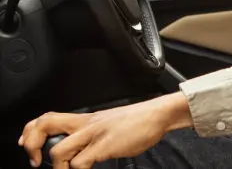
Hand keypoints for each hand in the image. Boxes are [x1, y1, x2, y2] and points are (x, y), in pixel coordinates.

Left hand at [19, 92, 193, 168]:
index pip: (48, 117)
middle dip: (32, 146)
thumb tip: (78, 148)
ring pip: (59, 150)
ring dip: (59, 167)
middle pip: (45, 125)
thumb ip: (91, 133)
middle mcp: (85, 124)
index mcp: (85, 118)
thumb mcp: (108, 123)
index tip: (28, 146)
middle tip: (36, 161)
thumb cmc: (137, 121)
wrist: (157, 115)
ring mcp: (93, 134)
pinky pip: (80, 162)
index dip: (31, 132)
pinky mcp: (104, 145)